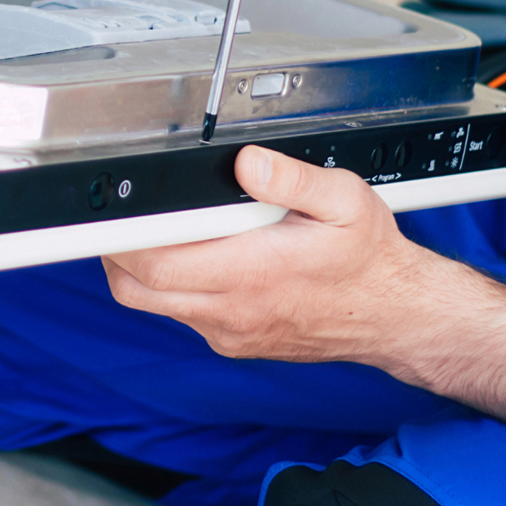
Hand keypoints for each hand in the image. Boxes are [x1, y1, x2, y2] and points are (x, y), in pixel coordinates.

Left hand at [102, 145, 445, 363]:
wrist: (393, 316)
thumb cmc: (369, 260)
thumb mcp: (345, 201)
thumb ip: (292, 178)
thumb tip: (247, 163)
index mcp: (252, 273)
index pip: (155, 262)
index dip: (122, 238)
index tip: (112, 214)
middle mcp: (232, 311)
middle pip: (135, 288)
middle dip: (119, 250)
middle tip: (131, 214)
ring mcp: (228, 332)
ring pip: (153, 305)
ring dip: (146, 268)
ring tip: (173, 229)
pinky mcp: (232, 342)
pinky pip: (183, 315)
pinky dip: (176, 286)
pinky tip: (208, 257)